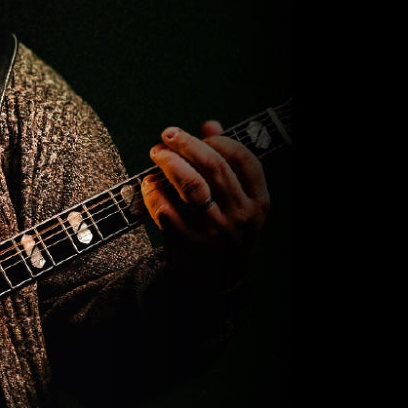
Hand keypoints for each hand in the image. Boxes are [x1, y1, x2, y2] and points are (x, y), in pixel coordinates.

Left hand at [141, 121, 268, 280]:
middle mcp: (241, 216)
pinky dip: (154, 193)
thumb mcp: (237, 201)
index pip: (243, 159)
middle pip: (213, 167)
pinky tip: (148, 183)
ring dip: (169, 163)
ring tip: (156, 153)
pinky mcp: (190, 245)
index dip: (220, 140)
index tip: (199, 134)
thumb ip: (225, 162)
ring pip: (190, 185)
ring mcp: (216, 231)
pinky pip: (166, 211)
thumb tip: (210, 124)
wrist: (213, 283)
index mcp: (258, 202)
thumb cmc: (224, 231)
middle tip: (167, 134)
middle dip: (186, 144)